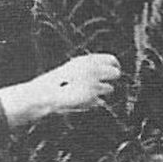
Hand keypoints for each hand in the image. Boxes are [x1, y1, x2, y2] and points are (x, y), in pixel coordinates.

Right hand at [0, 53, 121, 127]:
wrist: (46, 94)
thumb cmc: (57, 81)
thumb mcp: (73, 67)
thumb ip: (89, 66)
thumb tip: (108, 67)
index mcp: (88, 60)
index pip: (112, 59)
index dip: (115, 65)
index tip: (115, 70)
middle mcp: (93, 70)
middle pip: (116, 73)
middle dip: (113, 79)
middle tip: (108, 83)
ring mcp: (94, 84)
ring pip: (110, 89)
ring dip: (102, 91)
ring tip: (87, 93)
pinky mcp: (92, 98)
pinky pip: (100, 101)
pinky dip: (94, 102)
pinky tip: (82, 100)